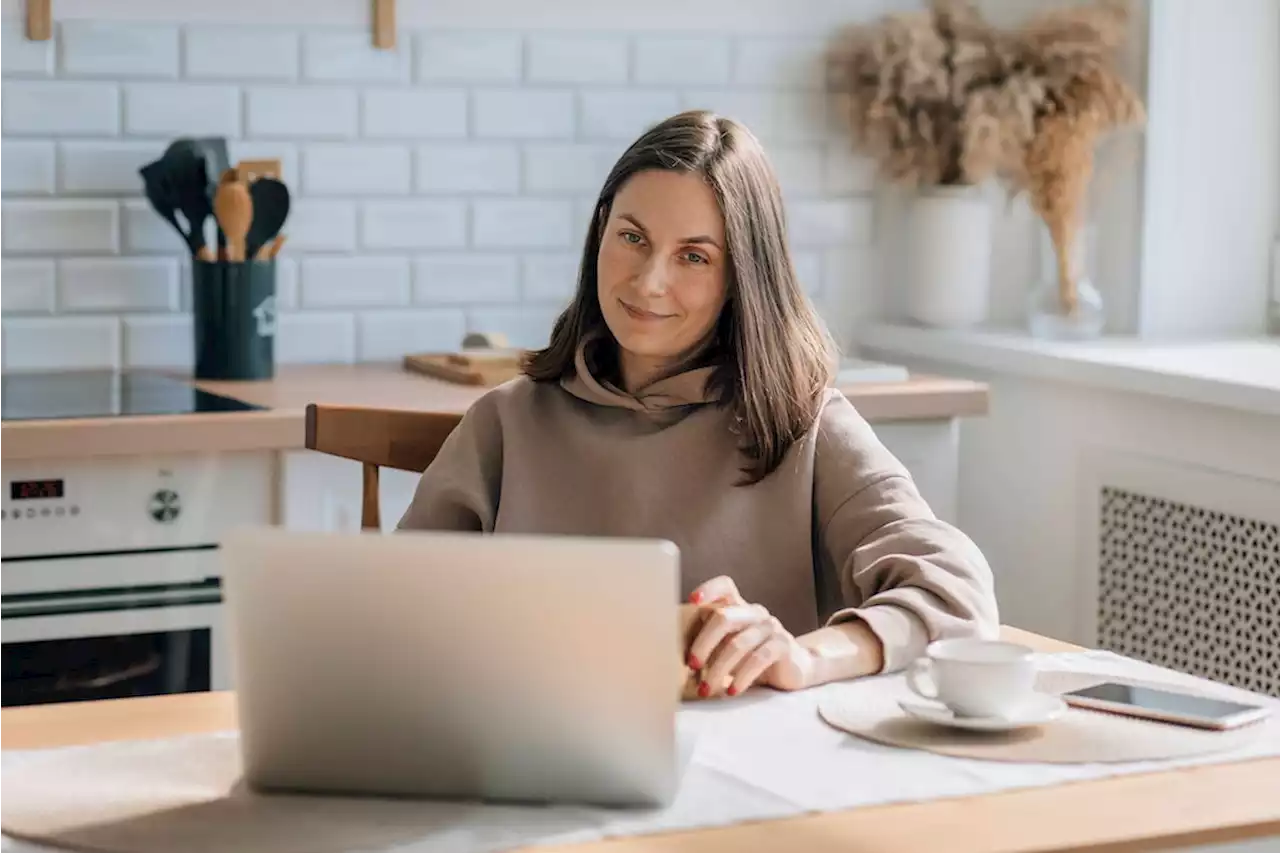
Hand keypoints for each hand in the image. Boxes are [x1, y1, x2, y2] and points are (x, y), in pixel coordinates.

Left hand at [685, 576, 815, 696]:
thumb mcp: (728, 647)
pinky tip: (732, 690)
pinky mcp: (783, 645)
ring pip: (738, 643)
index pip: (725, 586)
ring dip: (718, 669)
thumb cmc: (750, 657)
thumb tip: (675, 656)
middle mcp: (754, 612)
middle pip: (723, 618)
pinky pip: (758, 658)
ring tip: (707, 689)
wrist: (792, 670)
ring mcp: (770, 627)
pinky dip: (741, 677)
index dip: (708, 589)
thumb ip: (709, 643)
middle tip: (691, 665)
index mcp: (738, 607)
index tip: (692, 601)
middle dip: (703, 643)